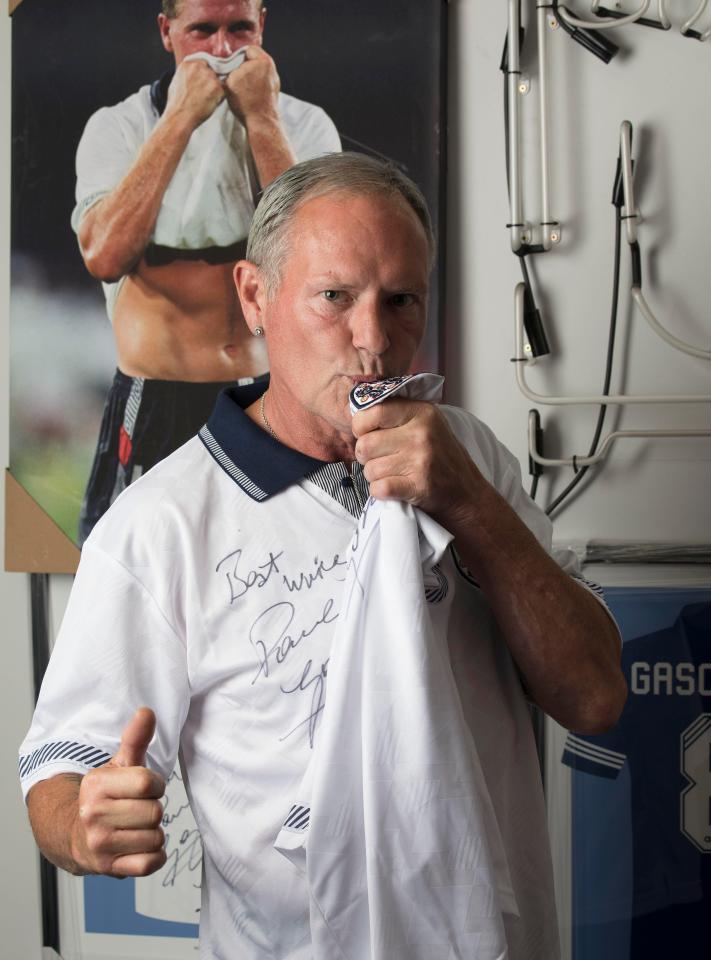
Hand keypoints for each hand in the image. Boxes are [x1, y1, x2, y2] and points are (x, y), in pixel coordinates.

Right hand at [71, 708, 166, 877]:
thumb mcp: (119, 764)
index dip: (154, 785)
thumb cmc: (106, 797)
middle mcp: (93, 815)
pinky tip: (140, 845)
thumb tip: (147, 712)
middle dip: (153, 809)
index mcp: (96, 785)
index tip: (144, 788)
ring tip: (136, 827)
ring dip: (153, 833)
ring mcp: (100, 844)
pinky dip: (153, 856)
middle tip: (137, 809)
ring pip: (155, 837)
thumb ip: (136, 738)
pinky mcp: (108, 868)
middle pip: (154, 812)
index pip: (147, 783)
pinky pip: (150, 863)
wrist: (76, 833)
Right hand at [165, 59, 224, 128]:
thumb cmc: (176, 104)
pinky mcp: (217, 87)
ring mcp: (209, 76)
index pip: (203, 64)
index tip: (203, 83)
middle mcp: (199, 66)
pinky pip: (223, 91)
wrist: (180, 116)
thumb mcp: (177, 81)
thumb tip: (193, 76)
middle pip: (212, 71)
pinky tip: (209, 104)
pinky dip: (219, 99)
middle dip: (210, 82)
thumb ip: (188, 74)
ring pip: (218, 81)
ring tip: (205, 100)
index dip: (205, 75)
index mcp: (188, 64)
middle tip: (204, 94)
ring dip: (215, 90)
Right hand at [223, 46, 280, 124]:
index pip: (247, 49)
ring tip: (240, 87)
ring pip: (256, 73)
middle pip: (252, 61)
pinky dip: (253, 87)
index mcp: (263, 61)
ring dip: (247, 78)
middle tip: (233, 76)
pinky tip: (247, 95)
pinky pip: (260, 84)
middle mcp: (272, 69)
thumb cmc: (246, 101)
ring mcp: (274, 81)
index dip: (236, 56)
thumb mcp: (231, 80)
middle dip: (242, 67)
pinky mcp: (273, 92)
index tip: (230, 66)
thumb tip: (226, 66)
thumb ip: (229, 68)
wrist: (261, 123)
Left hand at [352, 399, 486, 529]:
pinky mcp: (417, 486)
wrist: (466, 491)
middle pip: (365, 445)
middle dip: (366, 456)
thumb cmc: (440, 455)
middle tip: (380, 459)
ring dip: (375, 476)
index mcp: (421, 412)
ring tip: (393, 473)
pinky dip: (380, 491)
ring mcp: (420, 461)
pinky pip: (378, 488)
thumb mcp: (427, 423)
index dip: (361, 426)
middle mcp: (421, 434)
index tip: (367, 434)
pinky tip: (394, 487)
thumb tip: (357, 413)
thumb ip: (397, 413)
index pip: (373, 412)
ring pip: (370, 469)